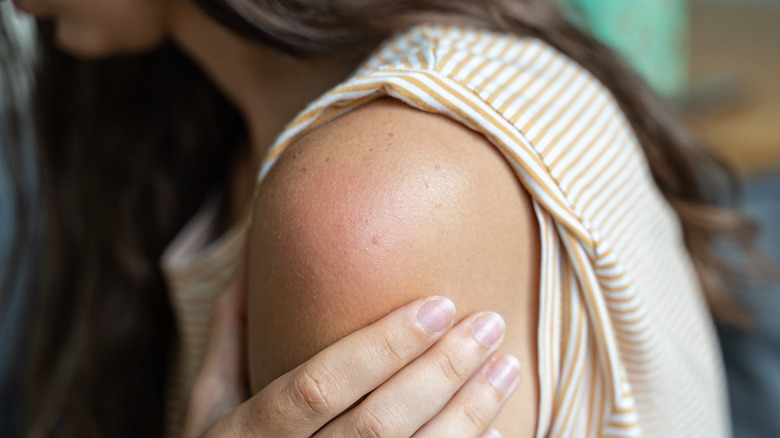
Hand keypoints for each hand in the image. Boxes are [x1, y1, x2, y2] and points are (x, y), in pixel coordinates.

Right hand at [182, 260, 520, 436]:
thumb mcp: (208, 399)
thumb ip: (233, 330)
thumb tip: (253, 249)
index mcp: (247, 436)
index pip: (319, 387)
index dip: (381, 348)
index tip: (438, 305)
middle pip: (378, 426)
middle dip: (441, 372)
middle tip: (488, 325)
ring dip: (469, 413)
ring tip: (508, 366)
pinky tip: (497, 429)